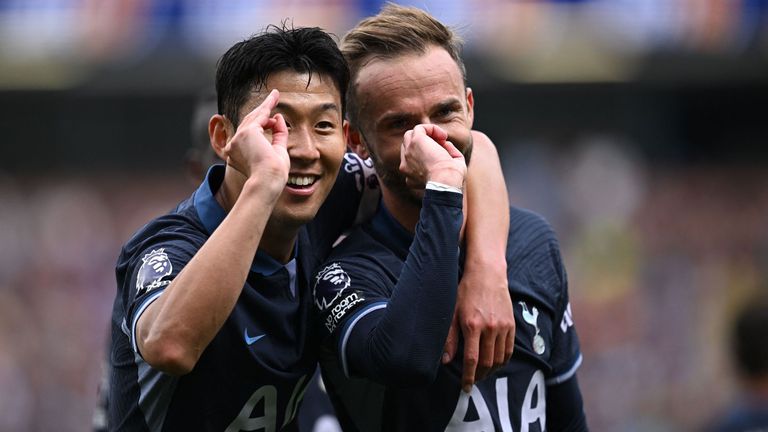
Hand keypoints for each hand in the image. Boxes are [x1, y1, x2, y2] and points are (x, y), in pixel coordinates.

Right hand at [223, 89, 289, 195]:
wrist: (268, 180)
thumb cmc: (273, 173)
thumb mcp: (277, 151)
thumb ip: (277, 135)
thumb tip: (278, 117)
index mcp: (239, 153)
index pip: (251, 134)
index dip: (262, 124)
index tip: (272, 119)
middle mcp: (234, 145)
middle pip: (249, 123)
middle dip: (262, 110)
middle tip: (273, 98)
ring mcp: (239, 138)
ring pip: (254, 117)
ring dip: (266, 105)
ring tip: (275, 95)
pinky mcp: (247, 132)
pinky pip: (260, 115)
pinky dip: (268, 105)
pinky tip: (275, 98)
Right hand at [399, 124, 465, 189]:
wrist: (445, 181)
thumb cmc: (451, 180)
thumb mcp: (448, 171)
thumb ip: (447, 156)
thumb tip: (446, 144)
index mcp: (410, 177)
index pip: (413, 160)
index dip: (427, 154)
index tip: (442, 156)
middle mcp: (405, 166)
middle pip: (408, 146)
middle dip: (424, 143)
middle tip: (441, 147)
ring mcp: (408, 153)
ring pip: (410, 135)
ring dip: (427, 135)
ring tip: (442, 140)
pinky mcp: (415, 141)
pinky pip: (420, 128)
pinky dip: (433, 129)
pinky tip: (443, 136)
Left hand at [443, 261, 514, 391]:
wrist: (488, 274)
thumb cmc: (466, 291)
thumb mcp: (452, 312)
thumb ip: (450, 338)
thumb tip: (446, 361)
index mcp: (472, 325)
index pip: (471, 360)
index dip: (468, 376)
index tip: (465, 387)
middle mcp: (490, 328)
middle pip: (487, 362)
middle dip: (480, 375)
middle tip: (473, 380)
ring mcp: (503, 327)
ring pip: (499, 358)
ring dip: (491, 370)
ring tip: (483, 373)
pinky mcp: (512, 325)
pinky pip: (509, 349)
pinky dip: (502, 360)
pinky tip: (495, 362)